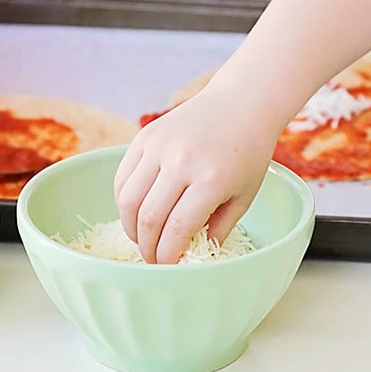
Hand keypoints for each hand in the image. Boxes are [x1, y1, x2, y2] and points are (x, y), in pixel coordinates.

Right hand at [114, 88, 277, 263]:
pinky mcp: (145, 137)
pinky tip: (137, 212)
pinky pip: (123, 178)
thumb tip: (193, 256)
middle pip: (148, 218)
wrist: (240, 104)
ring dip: (130, 227)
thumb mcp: (244, 196)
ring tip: (142, 237)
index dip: (167, 255)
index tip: (167, 267)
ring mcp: (159, 146)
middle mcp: (181, 161)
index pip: (177, 228)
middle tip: (151, 258)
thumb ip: (219, 228)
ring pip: (128, 200)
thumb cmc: (247, 154)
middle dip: (146, 247)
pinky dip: (124, 202)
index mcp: (211, 179)